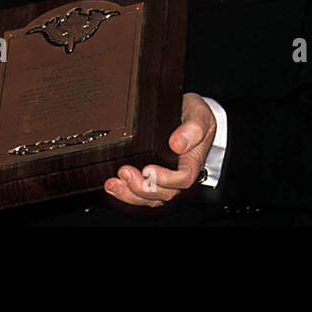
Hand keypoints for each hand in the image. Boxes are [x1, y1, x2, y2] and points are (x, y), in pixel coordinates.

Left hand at [104, 92, 215, 207]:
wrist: (187, 114)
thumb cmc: (195, 116)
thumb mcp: (199, 114)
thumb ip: (193, 128)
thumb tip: (177, 144)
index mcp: (193, 162)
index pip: (183, 179)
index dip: (165, 179)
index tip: (148, 169)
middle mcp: (179, 175)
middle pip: (164, 193)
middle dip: (142, 187)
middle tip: (125, 171)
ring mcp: (164, 180)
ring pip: (149, 198)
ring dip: (129, 193)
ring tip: (114, 182)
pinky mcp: (150, 179)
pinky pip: (139, 194)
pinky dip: (123, 192)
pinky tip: (112, 185)